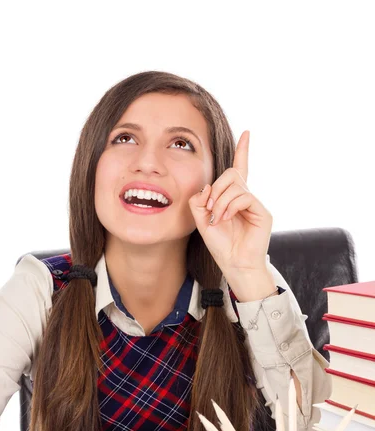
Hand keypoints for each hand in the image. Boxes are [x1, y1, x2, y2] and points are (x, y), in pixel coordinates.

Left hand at [188, 131, 272, 275]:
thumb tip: (207, 186)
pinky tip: (225, 219)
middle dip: (216, 189)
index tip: (247, 133)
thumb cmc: (221, 245)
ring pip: (235, 185)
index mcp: (233, 198)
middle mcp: (246, 198)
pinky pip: (244, 197)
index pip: (239, 169)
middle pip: (231, 174)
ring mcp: (255, 204)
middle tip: (210, 208)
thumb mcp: (202, 221)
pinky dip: (230, 206)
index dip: (242, 151)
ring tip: (217, 218)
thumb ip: (199, 201)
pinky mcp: (262, 212)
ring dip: (220, 201)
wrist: (234, 264)